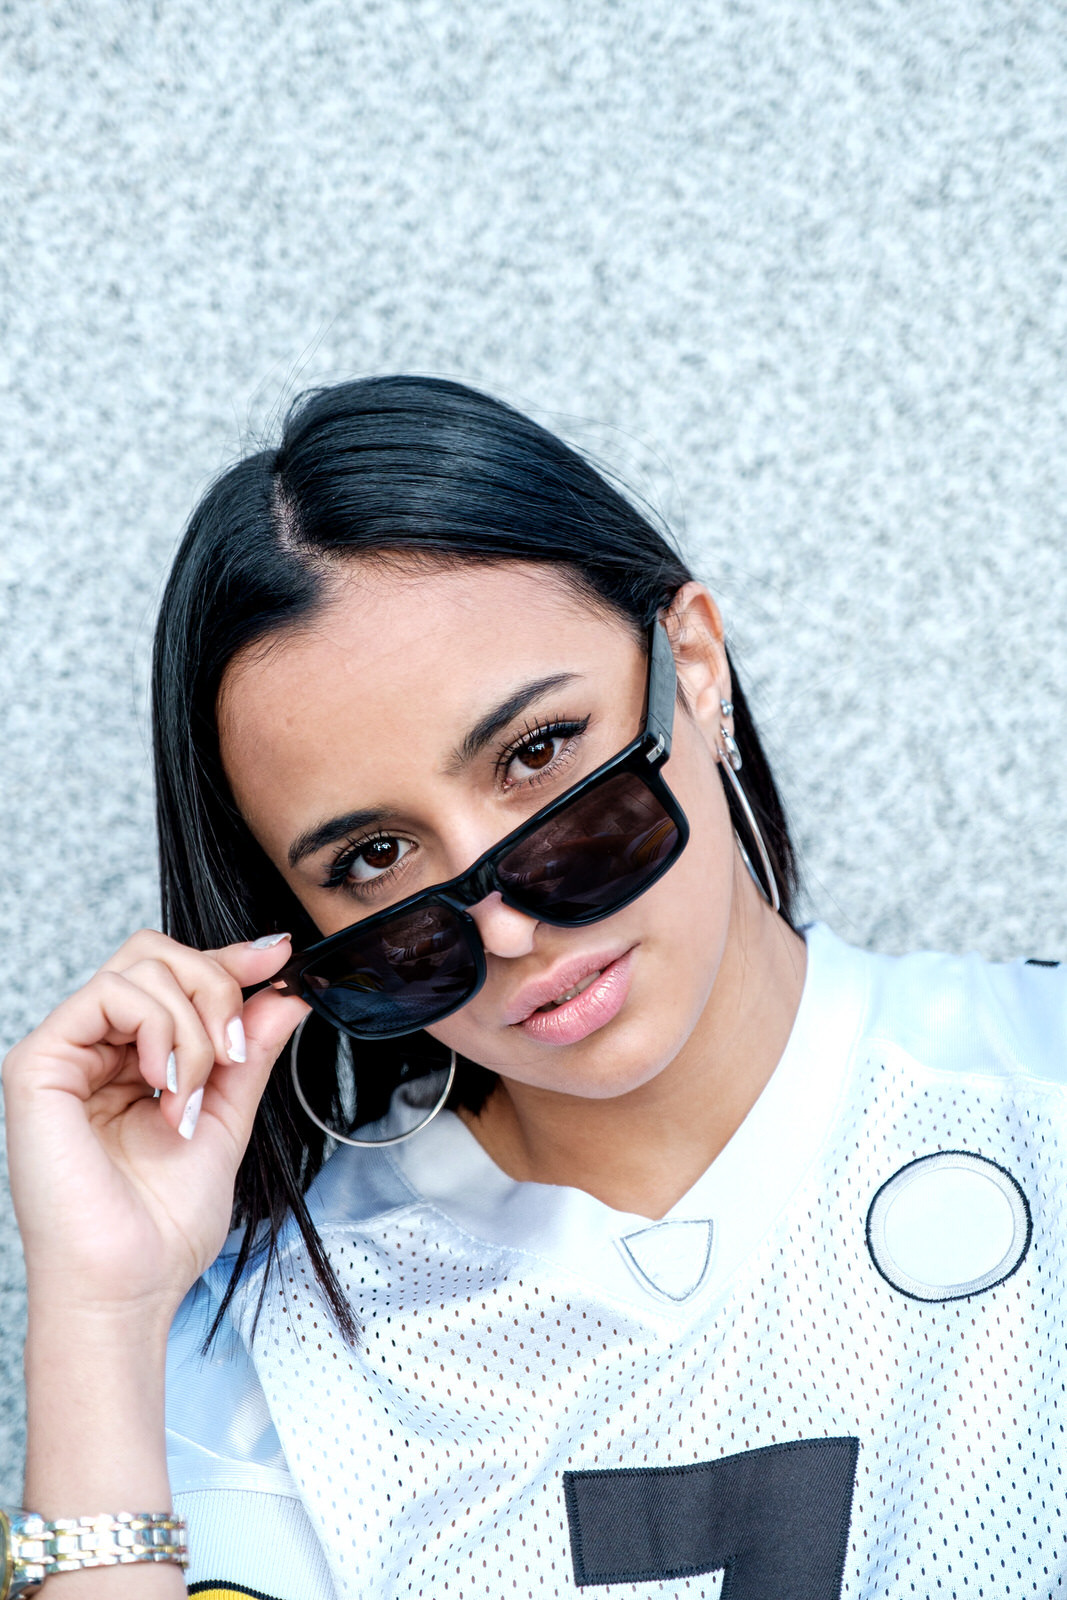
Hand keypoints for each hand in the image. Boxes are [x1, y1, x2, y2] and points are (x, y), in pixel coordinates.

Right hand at [3, 930, 307, 1322]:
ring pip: (143, 967)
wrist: (129, 1285)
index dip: (228, 958)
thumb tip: (285, 992)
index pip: (173, 974)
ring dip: (193, 1028)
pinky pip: (112, 992)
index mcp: (129, 1060)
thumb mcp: (227, 1119)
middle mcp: (93, 1048)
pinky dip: (159, 1027)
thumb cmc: (163, 1226)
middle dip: (216, 989)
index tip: (278, 957)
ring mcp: (63, 1051)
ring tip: (190, 1097)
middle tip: (233, 1056)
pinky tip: (165, 1084)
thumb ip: (250, 1053)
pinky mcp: (39, 1062)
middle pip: (158, 954)